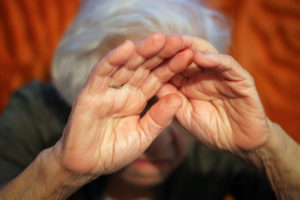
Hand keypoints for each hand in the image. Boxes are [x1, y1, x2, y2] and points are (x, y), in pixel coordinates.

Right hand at [52, 33, 192, 176]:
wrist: (87, 166)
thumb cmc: (114, 151)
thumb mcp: (143, 135)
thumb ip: (159, 118)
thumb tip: (178, 98)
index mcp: (138, 98)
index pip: (157, 77)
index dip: (172, 65)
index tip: (190, 54)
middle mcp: (124, 90)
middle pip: (144, 66)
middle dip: (161, 53)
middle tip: (179, 39)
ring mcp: (107, 90)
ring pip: (125, 65)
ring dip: (141, 51)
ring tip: (159, 38)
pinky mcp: (89, 94)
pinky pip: (102, 73)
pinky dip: (113, 60)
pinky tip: (127, 47)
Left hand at [158, 47, 270, 151]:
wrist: (239, 143)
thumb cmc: (210, 129)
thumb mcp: (184, 113)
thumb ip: (170, 98)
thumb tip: (149, 81)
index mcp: (189, 81)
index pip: (173, 64)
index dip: (159, 59)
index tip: (143, 54)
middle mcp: (204, 74)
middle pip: (187, 54)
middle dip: (173, 47)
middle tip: (159, 40)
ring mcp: (222, 74)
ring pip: (206, 53)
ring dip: (192, 47)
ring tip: (178, 42)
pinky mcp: (241, 79)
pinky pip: (228, 66)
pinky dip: (215, 60)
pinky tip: (200, 57)